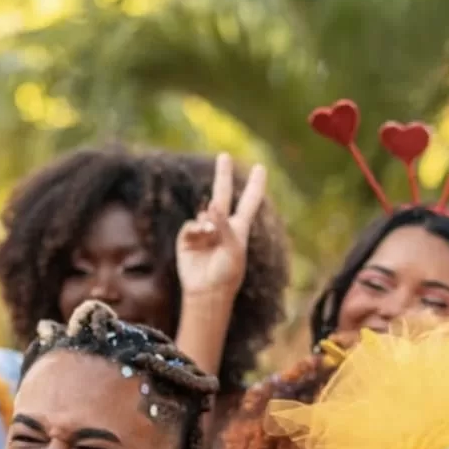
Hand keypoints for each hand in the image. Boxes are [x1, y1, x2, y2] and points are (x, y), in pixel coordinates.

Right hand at [175, 153, 266, 299]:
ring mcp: (204, 230)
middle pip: (223, 194)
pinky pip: (191, 225)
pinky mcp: (188, 238)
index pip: (249, 201)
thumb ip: (224, 225)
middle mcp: (222, 225)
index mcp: (239, 228)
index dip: (255, 185)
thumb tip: (210, 205)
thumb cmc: (226, 273)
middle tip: (224, 156)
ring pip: (204, 213)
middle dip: (222, 175)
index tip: (260, 167)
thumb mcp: (233, 249)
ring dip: (208, 224)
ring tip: (211, 238)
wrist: (207, 291)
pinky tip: (199, 240)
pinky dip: (195, 230)